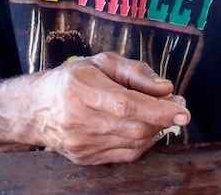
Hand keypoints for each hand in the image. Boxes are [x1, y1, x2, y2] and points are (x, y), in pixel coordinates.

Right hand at [25, 52, 190, 164]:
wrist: (37, 109)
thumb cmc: (73, 78)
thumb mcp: (102, 62)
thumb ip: (135, 72)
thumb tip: (165, 88)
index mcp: (83, 89)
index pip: (127, 105)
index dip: (158, 110)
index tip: (182, 109)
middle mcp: (81, 120)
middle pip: (133, 127)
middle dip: (162, 119)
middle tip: (178, 106)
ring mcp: (83, 144)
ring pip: (132, 144)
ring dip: (155, 132)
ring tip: (164, 116)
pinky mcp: (86, 159)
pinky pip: (124, 155)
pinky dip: (141, 143)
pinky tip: (147, 129)